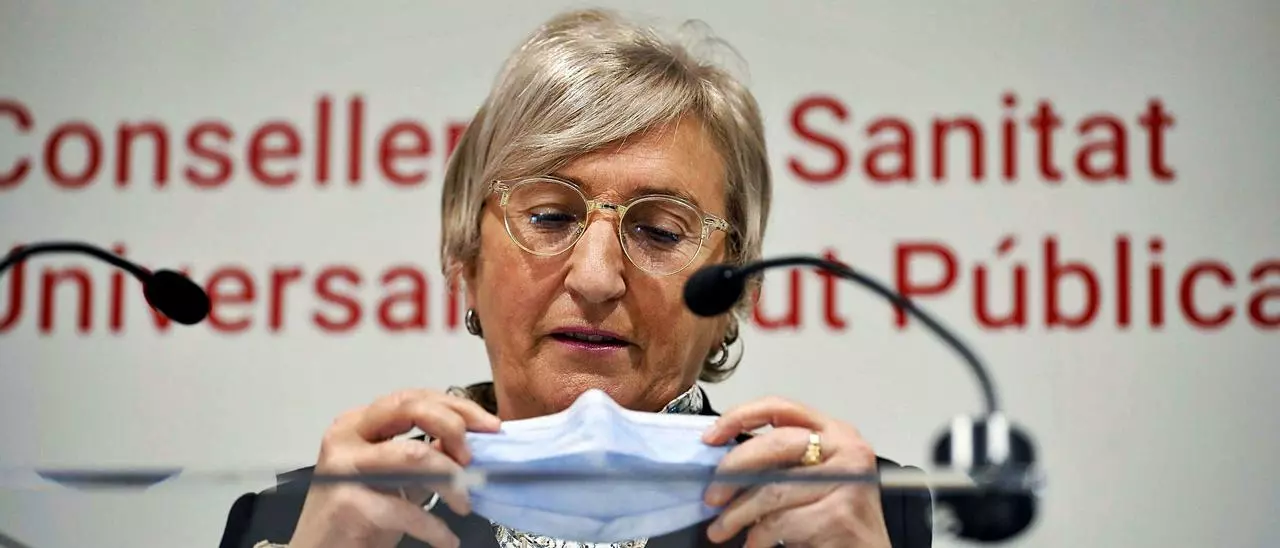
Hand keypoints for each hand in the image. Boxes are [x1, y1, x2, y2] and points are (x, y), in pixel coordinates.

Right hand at [288, 389, 501, 547]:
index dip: (457, 407)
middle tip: (474, 458)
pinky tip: (447, 539)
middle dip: (454, 427)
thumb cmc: (359, 516)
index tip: (490, 427)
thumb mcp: (396, 478)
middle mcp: (347, 436)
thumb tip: (470, 441)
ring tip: (465, 504)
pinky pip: (406, 508)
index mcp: (359, 423)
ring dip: (452, 481)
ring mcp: (344, 467)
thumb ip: (426, 455)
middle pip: (410, 408)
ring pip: (414, 455)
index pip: (413, 397)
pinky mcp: (348, 503)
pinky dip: (435, 528)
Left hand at [701, 396, 891, 547]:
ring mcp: (847, 481)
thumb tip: (723, 465)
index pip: (781, 408)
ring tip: (721, 529)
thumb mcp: (812, 477)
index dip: (740, 417)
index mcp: (836, 432)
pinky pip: (781, 522)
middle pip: (774, 444)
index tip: (711, 437)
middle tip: (711, 495)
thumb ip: (780, 463)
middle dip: (732, 470)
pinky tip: (754, 543)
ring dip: (737, 514)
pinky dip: (758, 536)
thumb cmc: (836, 518)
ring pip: (772, 490)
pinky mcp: (840, 515)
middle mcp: (846, 450)